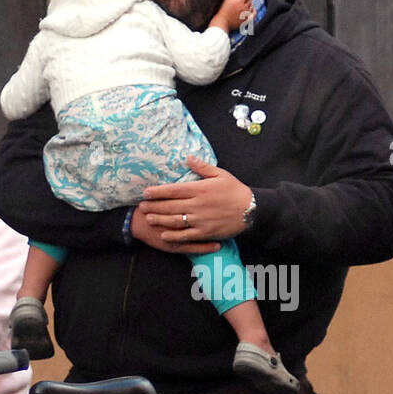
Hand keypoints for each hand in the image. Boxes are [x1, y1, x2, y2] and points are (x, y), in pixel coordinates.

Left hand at [136, 156, 253, 249]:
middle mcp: (197, 205)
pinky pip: (186, 235)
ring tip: (148, 218)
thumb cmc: (235, 190)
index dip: (158, 191)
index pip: (174, 190)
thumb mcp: (221, 174)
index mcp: (200, 189)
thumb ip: (203, 167)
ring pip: (174, 221)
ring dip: (159, 220)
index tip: (146, 192)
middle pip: (170, 206)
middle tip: (141, 206)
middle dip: (154, 206)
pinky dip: (173, 236)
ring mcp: (200, 220)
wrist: (251, 209)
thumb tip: (188, 157)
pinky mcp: (205, 232)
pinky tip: (163, 235)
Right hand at [211, 0, 253, 33]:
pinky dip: (253, 11)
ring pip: (252, 6)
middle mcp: (244, 7)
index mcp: (239, 1)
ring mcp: (246, 14)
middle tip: (239, 0)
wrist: (222, 23)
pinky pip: (253, 14)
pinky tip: (250, 10)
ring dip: (248, 4)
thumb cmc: (223, 11)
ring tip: (242, 6)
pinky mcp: (246, 20)